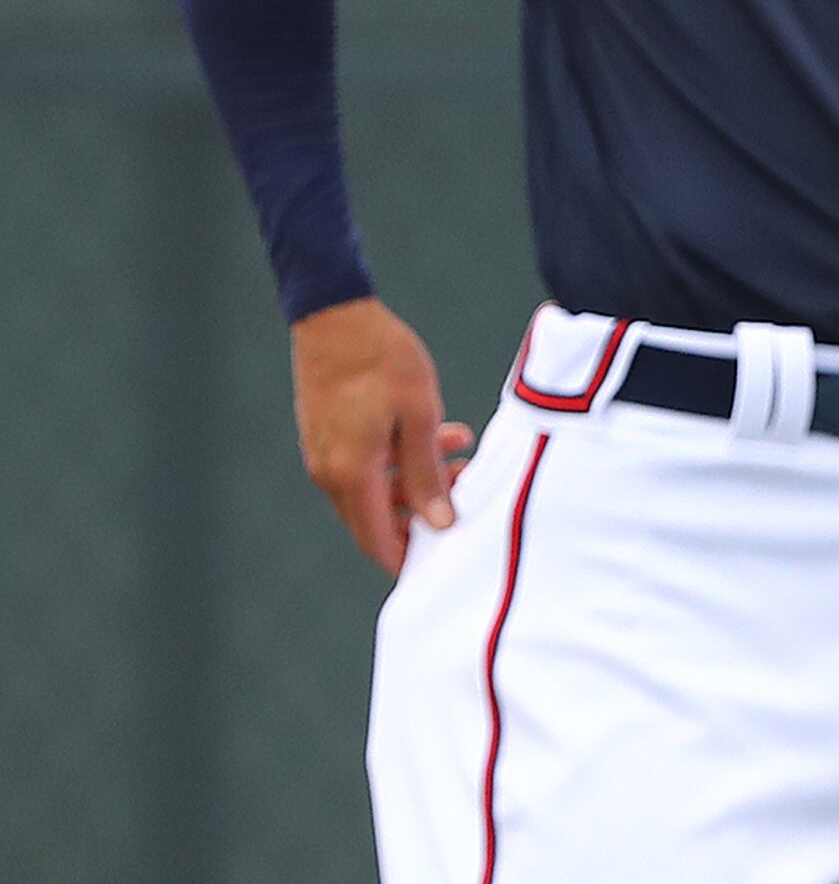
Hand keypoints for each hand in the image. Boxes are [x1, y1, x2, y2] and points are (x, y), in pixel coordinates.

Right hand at [290, 296, 469, 574]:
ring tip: (465, 453)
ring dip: (419, 480)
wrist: (336, 315)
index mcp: (350, 473)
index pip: (376, 539)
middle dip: (424, 514)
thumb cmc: (383, 360)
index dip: (407, 559)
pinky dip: (402, 460)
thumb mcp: (420, 416)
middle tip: (468, 491)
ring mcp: (324, 453)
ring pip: (376, 488)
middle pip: (377, 518)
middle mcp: (329, 472)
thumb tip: (439, 523)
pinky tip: (443, 435)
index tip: (440, 567)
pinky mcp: (328, 435)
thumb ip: (427, 474)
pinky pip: (366, 465)